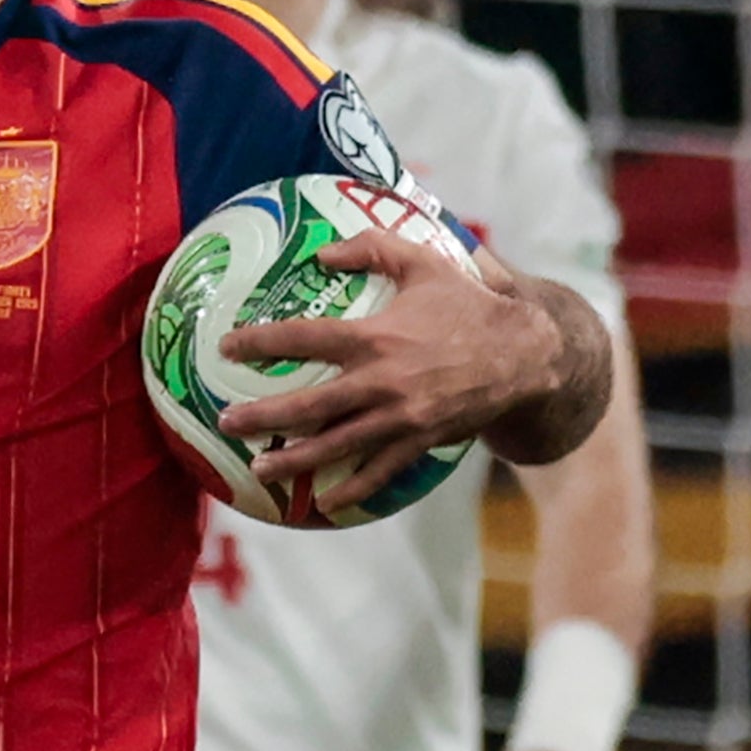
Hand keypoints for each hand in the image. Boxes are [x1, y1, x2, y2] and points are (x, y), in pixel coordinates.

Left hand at [225, 215, 552, 516]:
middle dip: (262, 417)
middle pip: (308, 404)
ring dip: (294, 461)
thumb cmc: (468, 304)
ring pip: (336, 445)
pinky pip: (380, 471)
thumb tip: (321, 253)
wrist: (525, 351)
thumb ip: (372, 247)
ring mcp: (401, 416)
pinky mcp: (421, 439)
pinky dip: (352, 488)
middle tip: (226, 422)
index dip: (259, 342)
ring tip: (258, 470)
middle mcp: (382, 381)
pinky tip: (325, 502)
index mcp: (375, 337)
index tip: (226, 347)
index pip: (303, 338)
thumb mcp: (423, 262)